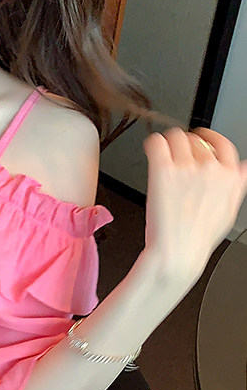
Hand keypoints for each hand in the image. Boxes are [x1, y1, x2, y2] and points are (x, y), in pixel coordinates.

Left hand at [142, 126, 246, 283]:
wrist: (177, 252)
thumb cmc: (198, 238)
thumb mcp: (229, 211)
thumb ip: (236, 185)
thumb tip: (242, 169)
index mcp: (230, 176)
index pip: (224, 144)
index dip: (210, 139)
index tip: (200, 139)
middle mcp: (211, 168)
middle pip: (196, 140)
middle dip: (185, 146)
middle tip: (175, 159)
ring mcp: (187, 168)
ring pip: (176, 137)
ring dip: (168, 144)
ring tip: (162, 157)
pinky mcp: (163, 171)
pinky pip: (156, 143)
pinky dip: (152, 144)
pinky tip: (151, 152)